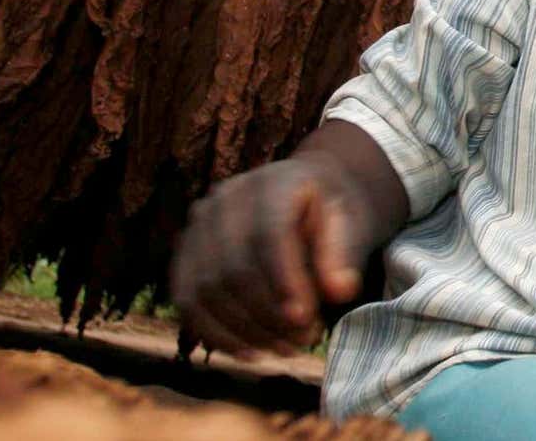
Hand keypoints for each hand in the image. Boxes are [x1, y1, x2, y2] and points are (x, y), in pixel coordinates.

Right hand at [172, 155, 372, 357]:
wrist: (305, 197)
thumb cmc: (331, 214)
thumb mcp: (351, 223)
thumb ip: (344, 254)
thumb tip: (340, 292)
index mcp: (271, 182)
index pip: (268, 234)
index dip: (283, 280)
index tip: (305, 319)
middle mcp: (225, 198)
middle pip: (233, 266)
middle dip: (267, 314)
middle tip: (304, 340)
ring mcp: (198, 226)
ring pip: (207, 289)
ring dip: (245, 330)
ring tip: (286, 349)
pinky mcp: (185, 256)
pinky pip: (187, 302)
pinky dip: (217, 334)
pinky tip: (252, 352)